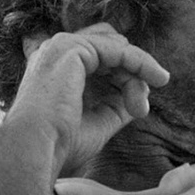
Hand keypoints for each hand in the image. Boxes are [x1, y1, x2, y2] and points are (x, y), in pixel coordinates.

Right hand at [13, 23, 168, 174]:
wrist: (36, 148)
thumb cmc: (59, 142)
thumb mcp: (97, 120)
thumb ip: (116, 104)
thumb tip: (139, 94)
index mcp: (55, 66)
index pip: (99, 55)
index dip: (123, 76)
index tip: (136, 108)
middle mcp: (55, 51)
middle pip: (111, 46)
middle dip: (132, 73)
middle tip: (139, 109)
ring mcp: (62, 46)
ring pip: (117, 47)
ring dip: (137, 73)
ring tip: (139, 107)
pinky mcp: (73, 48)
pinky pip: (120, 49)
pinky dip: (141, 63)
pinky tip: (157, 78)